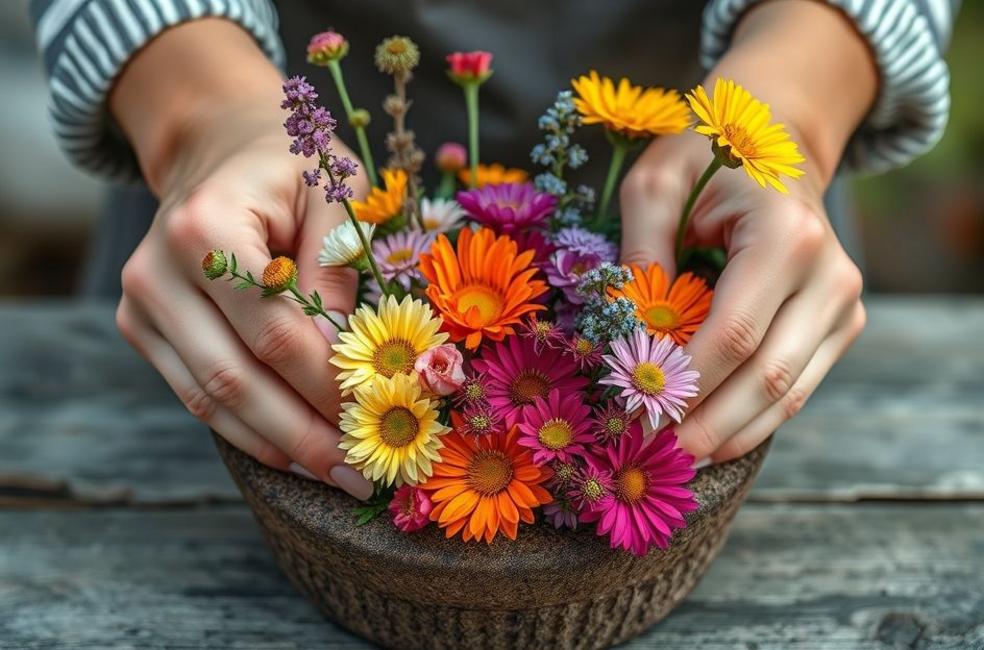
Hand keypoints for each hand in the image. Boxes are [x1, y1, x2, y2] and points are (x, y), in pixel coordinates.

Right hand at [109, 20, 372, 497]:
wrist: (219, 147)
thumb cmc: (291, 165)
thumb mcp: (336, 192)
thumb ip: (341, 269)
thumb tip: (351, 358)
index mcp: (207, 227)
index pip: (276, 332)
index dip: (328, 386)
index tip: (379, 421)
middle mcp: (157, 271)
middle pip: (236, 379)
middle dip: (305, 436)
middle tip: (363, 475)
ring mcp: (142, 305)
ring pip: (211, 401)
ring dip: (278, 447)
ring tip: (338, 476)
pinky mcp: (143, 329)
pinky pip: (196, 396)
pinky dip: (248, 431)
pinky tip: (295, 453)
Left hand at [618, 1, 876, 462]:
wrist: (778, 140)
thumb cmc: (707, 157)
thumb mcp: (656, 182)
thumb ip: (641, 250)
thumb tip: (628, 333)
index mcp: (786, 236)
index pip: (733, 335)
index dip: (685, 385)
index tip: (636, 417)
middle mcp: (830, 276)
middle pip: (767, 378)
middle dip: (708, 425)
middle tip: (656, 458)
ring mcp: (844, 304)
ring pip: (789, 394)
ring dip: (732, 433)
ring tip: (679, 460)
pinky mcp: (841, 323)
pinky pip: (797, 386)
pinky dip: (754, 418)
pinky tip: (711, 436)